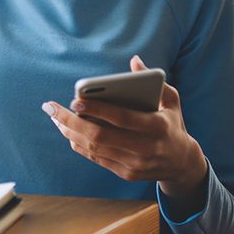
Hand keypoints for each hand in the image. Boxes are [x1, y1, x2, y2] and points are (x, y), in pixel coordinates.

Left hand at [42, 56, 207, 197]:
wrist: (182, 163)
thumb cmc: (172, 124)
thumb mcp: (171, 100)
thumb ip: (153, 80)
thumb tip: (134, 60)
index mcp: (157, 126)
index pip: (121, 118)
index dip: (96, 109)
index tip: (75, 100)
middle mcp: (145, 147)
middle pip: (100, 136)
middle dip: (70, 121)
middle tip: (51, 108)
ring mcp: (135, 163)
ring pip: (94, 148)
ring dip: (70, 132)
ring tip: (55, 117)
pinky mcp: (127, 173)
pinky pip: (96, 158)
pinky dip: (79, 144)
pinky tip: (68, 131)